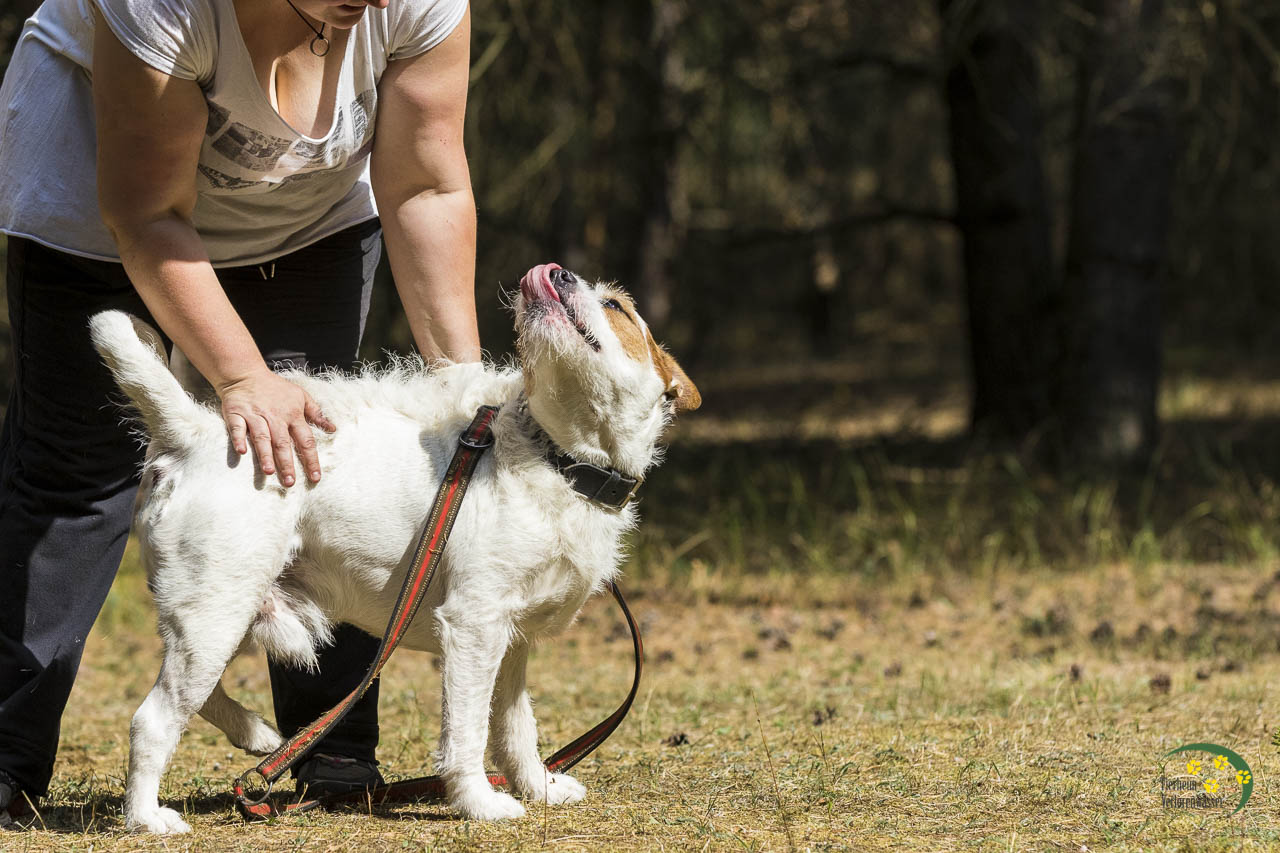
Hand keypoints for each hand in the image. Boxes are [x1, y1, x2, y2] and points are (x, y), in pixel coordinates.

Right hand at [217, 369, 336, 486]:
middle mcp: (275, 417)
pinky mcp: (237, 414)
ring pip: (262, 437)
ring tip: (268, 472)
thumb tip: (333, 429)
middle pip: (283, 443)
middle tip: (290, 483)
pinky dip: (239, 439)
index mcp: (293, 415)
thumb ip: (316, 413)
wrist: (246, 374)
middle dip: (287, 463)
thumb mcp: (301, 396)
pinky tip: (241, 452)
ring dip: (265, 455)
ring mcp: (255, 415)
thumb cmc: (276, 388)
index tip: (315, 477)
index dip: (311, 459)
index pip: (305, 440)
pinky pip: (238, 428)